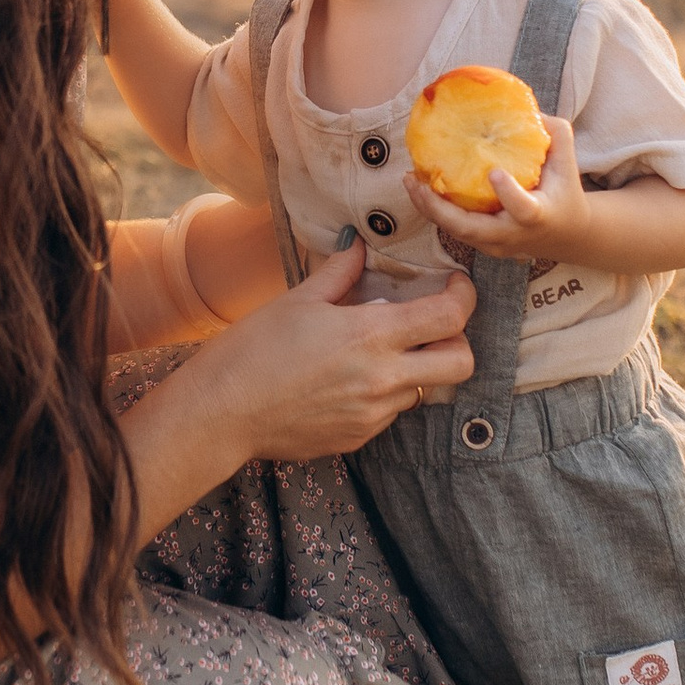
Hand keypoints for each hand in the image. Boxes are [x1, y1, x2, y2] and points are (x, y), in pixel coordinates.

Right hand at [198, 241, 473, 460]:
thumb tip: (359, 246)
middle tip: (433, 325)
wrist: (220, 413)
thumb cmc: (251, 351)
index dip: (465, 296)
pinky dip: (383, 393)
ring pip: (424, 388)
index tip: (456, 286)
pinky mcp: (359, 438)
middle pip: (461, 363)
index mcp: (371, 335)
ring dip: (415, 367)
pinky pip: (390, 412)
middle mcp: (383, 379)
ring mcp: (374, 415)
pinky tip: (347, 381)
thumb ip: (339, 273)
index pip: (450, 317)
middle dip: (458, 340)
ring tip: (375, 352)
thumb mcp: (297, 301)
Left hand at [407, 112, 590, 262]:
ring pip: (456, 232)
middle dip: (441, 210)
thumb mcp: (567, 163)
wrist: (567, 236)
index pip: (523, 209)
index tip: (494, 172)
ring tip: (410, 180)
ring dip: (429, 209)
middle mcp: (514, 235)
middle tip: (419, 183)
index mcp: (539, 215)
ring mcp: (496, 244)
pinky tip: (420, 187)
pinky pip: (454, 230)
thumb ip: (553, 134)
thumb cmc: (565, 193)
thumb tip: (527, 107)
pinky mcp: (483, 246)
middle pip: (472, 231)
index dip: (508, 193)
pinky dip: (435, 211)